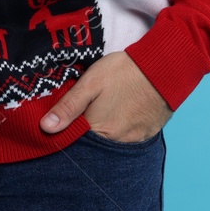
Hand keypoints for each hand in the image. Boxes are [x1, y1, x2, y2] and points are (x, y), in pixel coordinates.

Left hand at [39, 51, 172, 142]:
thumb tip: (45, 128)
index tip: (65, 121)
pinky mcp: (147, 134)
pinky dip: (121, 130)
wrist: (164, 67)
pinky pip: (128, 138)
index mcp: (99, 130)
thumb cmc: (124, 72)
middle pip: (94, 143)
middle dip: (86, 132)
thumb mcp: (91, 82)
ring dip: (105, 131)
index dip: (68, 131)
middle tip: (88, 110)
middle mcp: (117, 141)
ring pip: (111, 141)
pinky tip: (120, 113)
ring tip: (105, 110)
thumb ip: (68, 106)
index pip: (75, 141)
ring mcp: (134, 139)